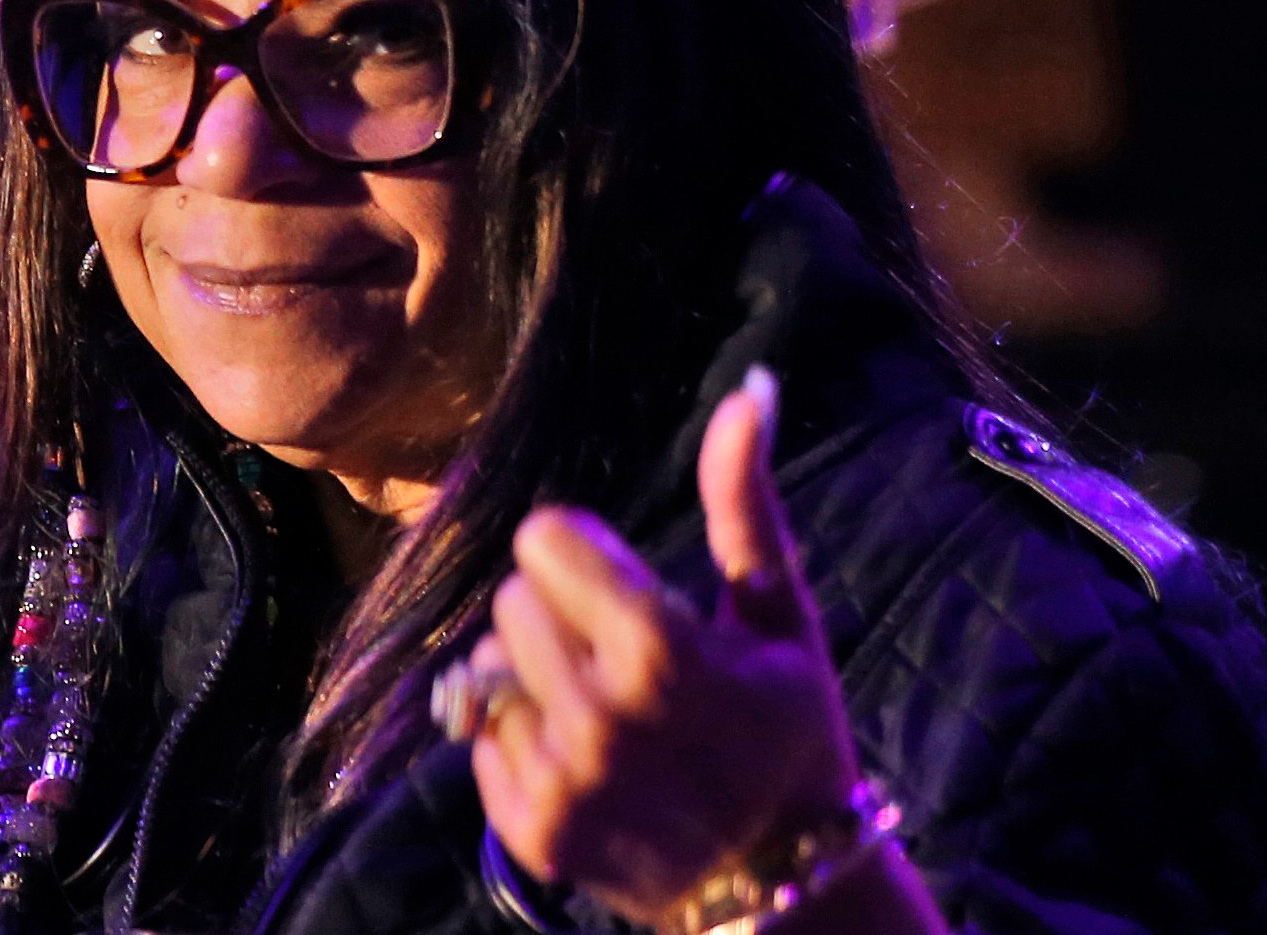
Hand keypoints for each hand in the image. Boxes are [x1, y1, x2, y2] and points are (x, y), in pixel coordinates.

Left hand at [469, 366, 861, 926]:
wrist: (785, 876)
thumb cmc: (785, 728)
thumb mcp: (778, 613)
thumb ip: (744, 501)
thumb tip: (752, 389)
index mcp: (662, 650)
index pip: (543, 540)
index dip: (582, 553)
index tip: (619, 583)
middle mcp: (603, 717)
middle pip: (512, 600)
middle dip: (560, 614)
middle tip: (619, 656)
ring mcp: (564, 781)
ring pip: (487, 667)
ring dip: (533, 676)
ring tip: (603, 709)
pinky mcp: (533, 832)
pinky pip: (481, 739)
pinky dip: (522, 742)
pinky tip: (586, 761)